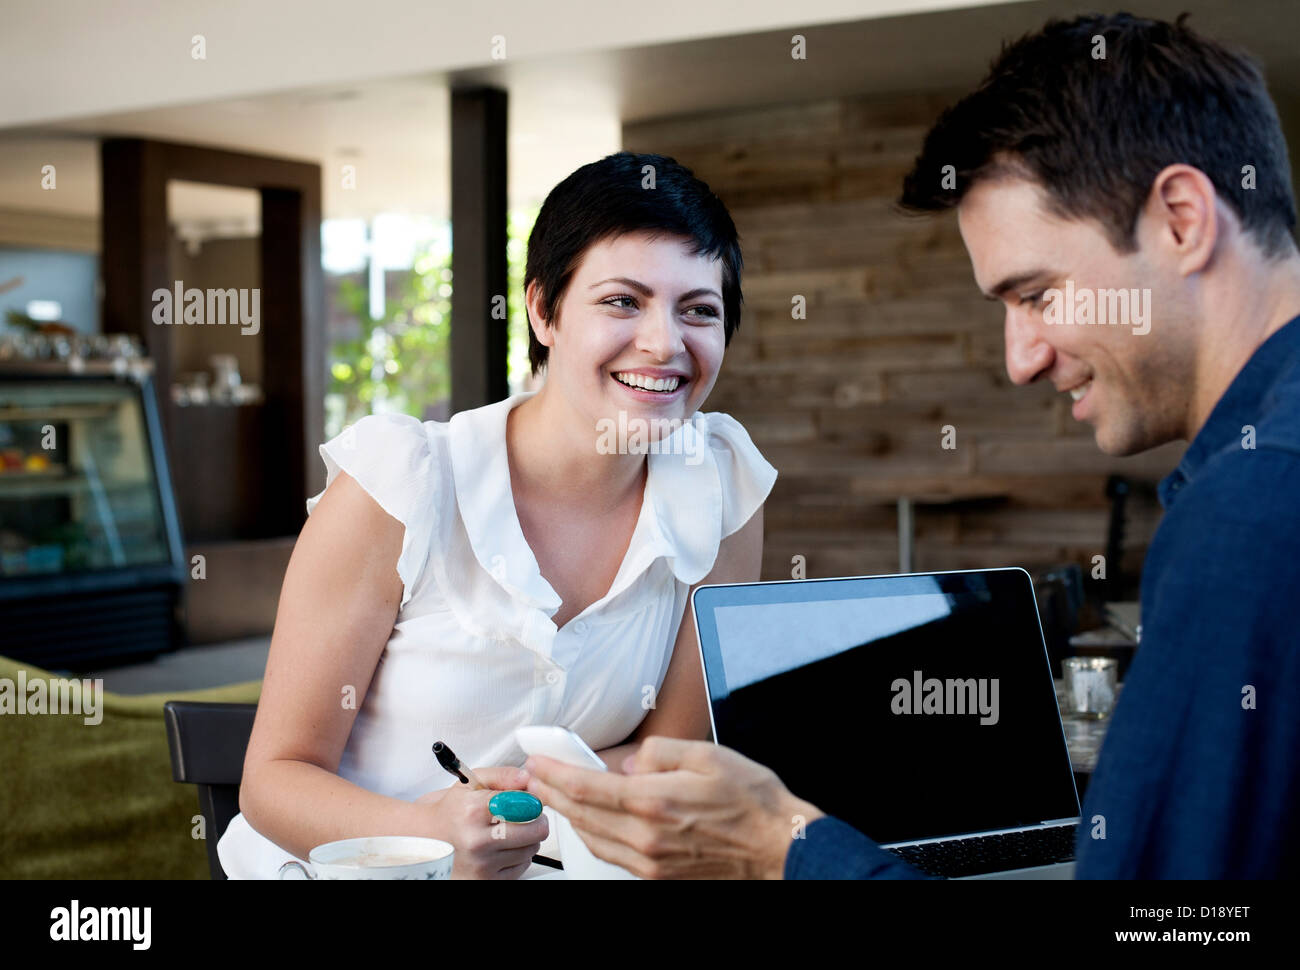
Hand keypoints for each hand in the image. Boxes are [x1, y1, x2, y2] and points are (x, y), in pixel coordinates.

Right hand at [415, 766, 547, 878]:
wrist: (425, 840)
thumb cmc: (451, 811)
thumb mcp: (471, 782)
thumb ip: (502, 776)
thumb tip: (526, 778)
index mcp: (474, 811)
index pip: (524, 806)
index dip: (533, 802)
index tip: (532, 802)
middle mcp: (477, 841)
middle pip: (534, 831)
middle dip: (537, 820)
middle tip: (529, 816)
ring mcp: (481, 864)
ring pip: (531, 849)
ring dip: (528, 839)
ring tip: (510, 831)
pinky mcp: (485, 881)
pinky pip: (522, 866)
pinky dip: (519, 856)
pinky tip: (503, 847)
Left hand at [525, 737, 823, 878]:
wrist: (779, 848)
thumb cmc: (752, 801)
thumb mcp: (707, 755)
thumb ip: (659, 752)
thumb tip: (630, 763)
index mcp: (653, 801)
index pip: (586, 786)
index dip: (554, 773)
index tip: (537, 761)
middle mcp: (645, 836)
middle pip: (581, 815)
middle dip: (551, 793)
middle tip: (532, 777)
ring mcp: (651, 861)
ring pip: (592, 838)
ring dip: (568, 816)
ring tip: (555, 796)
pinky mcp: (659, 875)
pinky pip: (613, 855)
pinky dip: (594, 836)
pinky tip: (591, 823)